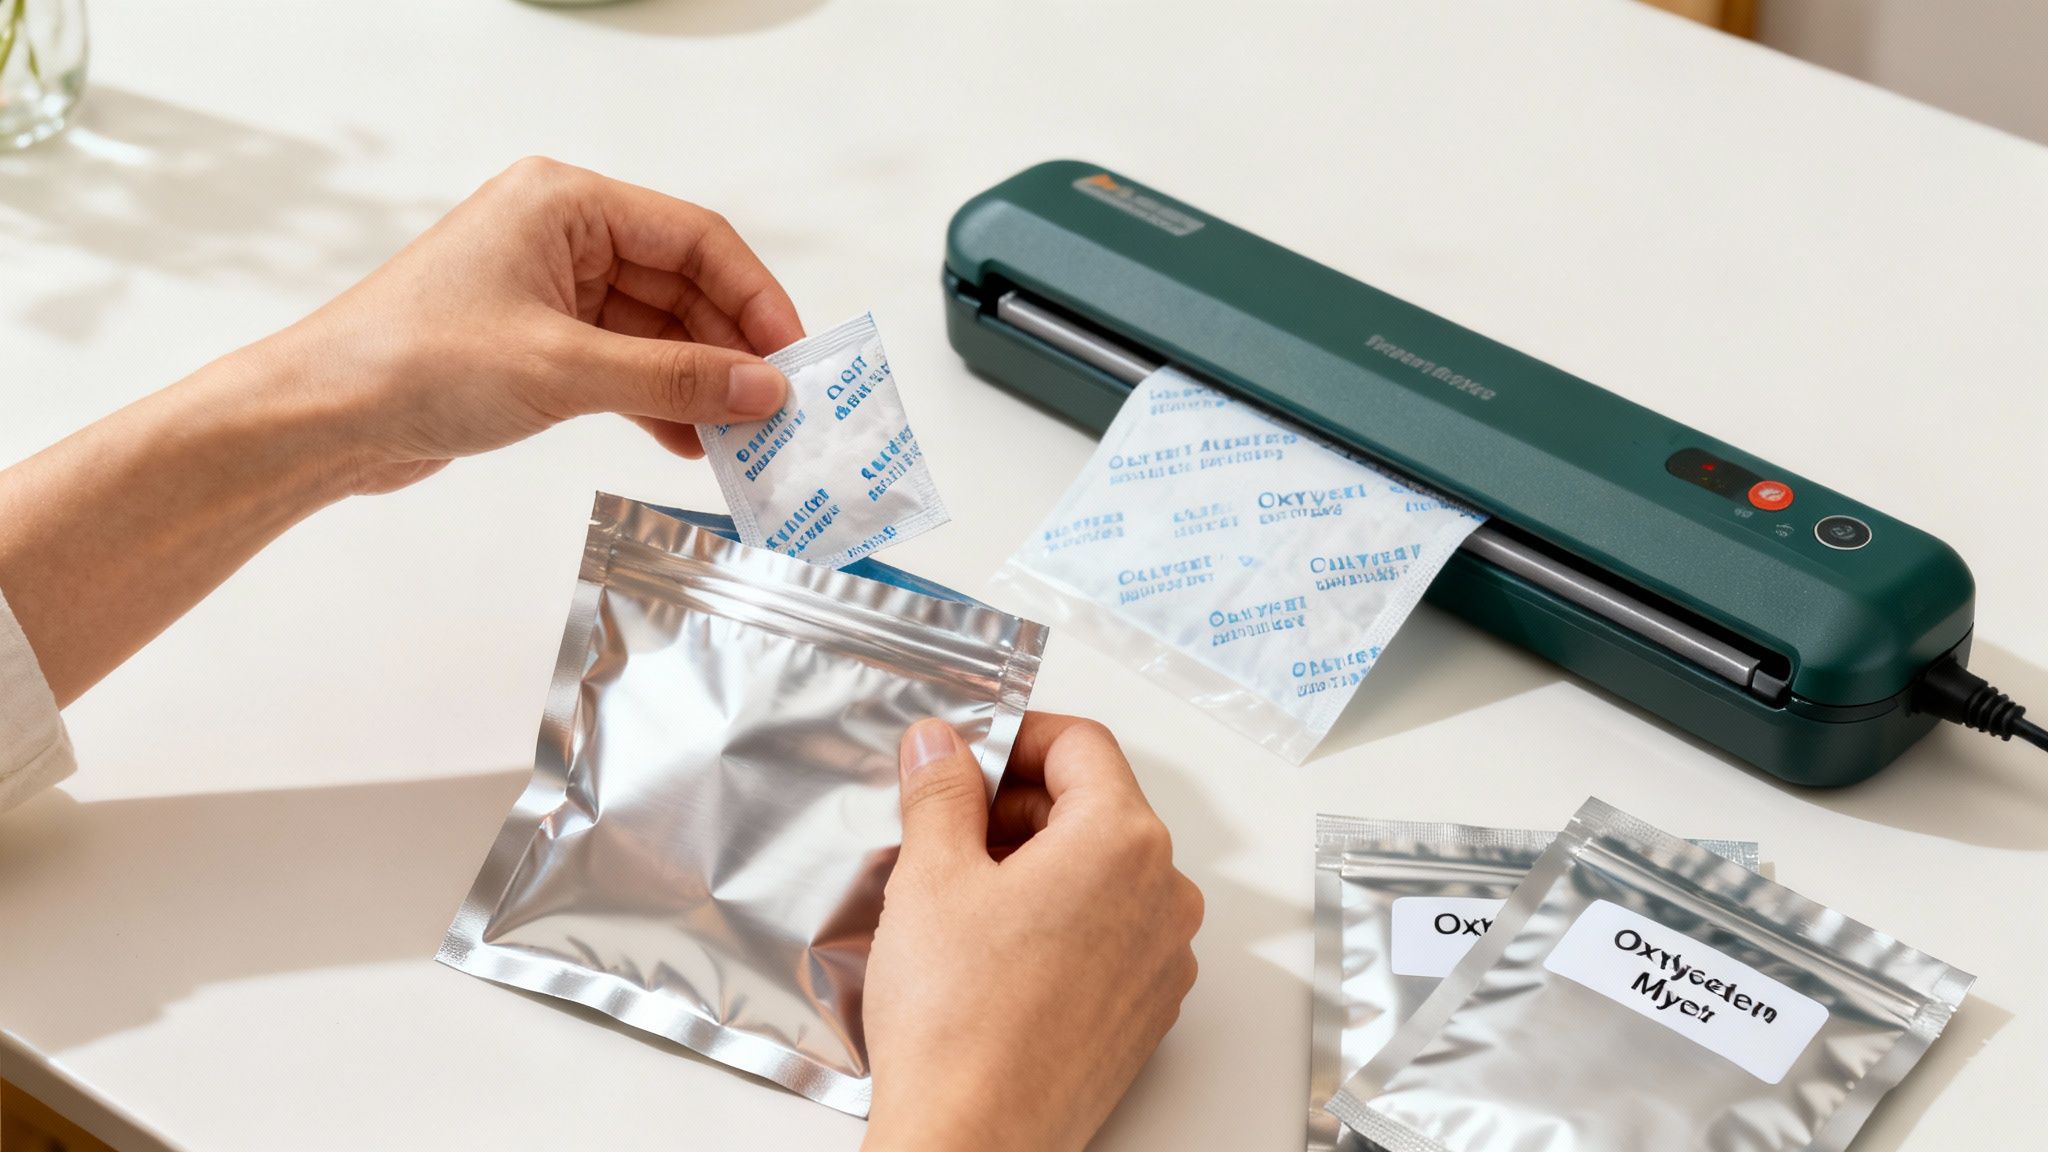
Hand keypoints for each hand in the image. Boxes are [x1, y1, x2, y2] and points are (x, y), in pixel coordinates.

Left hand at [0, 158, 802, 706]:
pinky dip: (659, 401)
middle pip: (681, 285)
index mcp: (564, 203)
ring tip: (745, 435)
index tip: (795, 357)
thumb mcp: (565, 369)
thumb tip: (764, 389)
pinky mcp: (536, 343)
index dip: (755, 297)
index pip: (693, 238)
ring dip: (700, 382)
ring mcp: (548, 290)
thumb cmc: (413, 362)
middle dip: (731, 348)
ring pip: (656, 330)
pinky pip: (623, 364)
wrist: (322, 417)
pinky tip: (692, 443)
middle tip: (779, 407)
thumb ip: (676, 378)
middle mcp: (560, 235)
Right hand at [862, 714, 1203, 1151]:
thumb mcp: (931, 875)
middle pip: (1096, 806)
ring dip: (1038, 864)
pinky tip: (996, 949)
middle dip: (1020, 805)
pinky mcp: (1146, 1008)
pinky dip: (1061, 919)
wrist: (974, 1138)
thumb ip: (941, 791)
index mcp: (1123, 841)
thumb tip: (941, 747)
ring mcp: (1163, 957)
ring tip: (964, 896)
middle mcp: (1163, 894)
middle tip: (948, 826)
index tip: (970, 755)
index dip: (1017, 737)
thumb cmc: (960, 1024)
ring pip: (1103, 872)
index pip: (1082, 745)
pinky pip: (1111, 932)